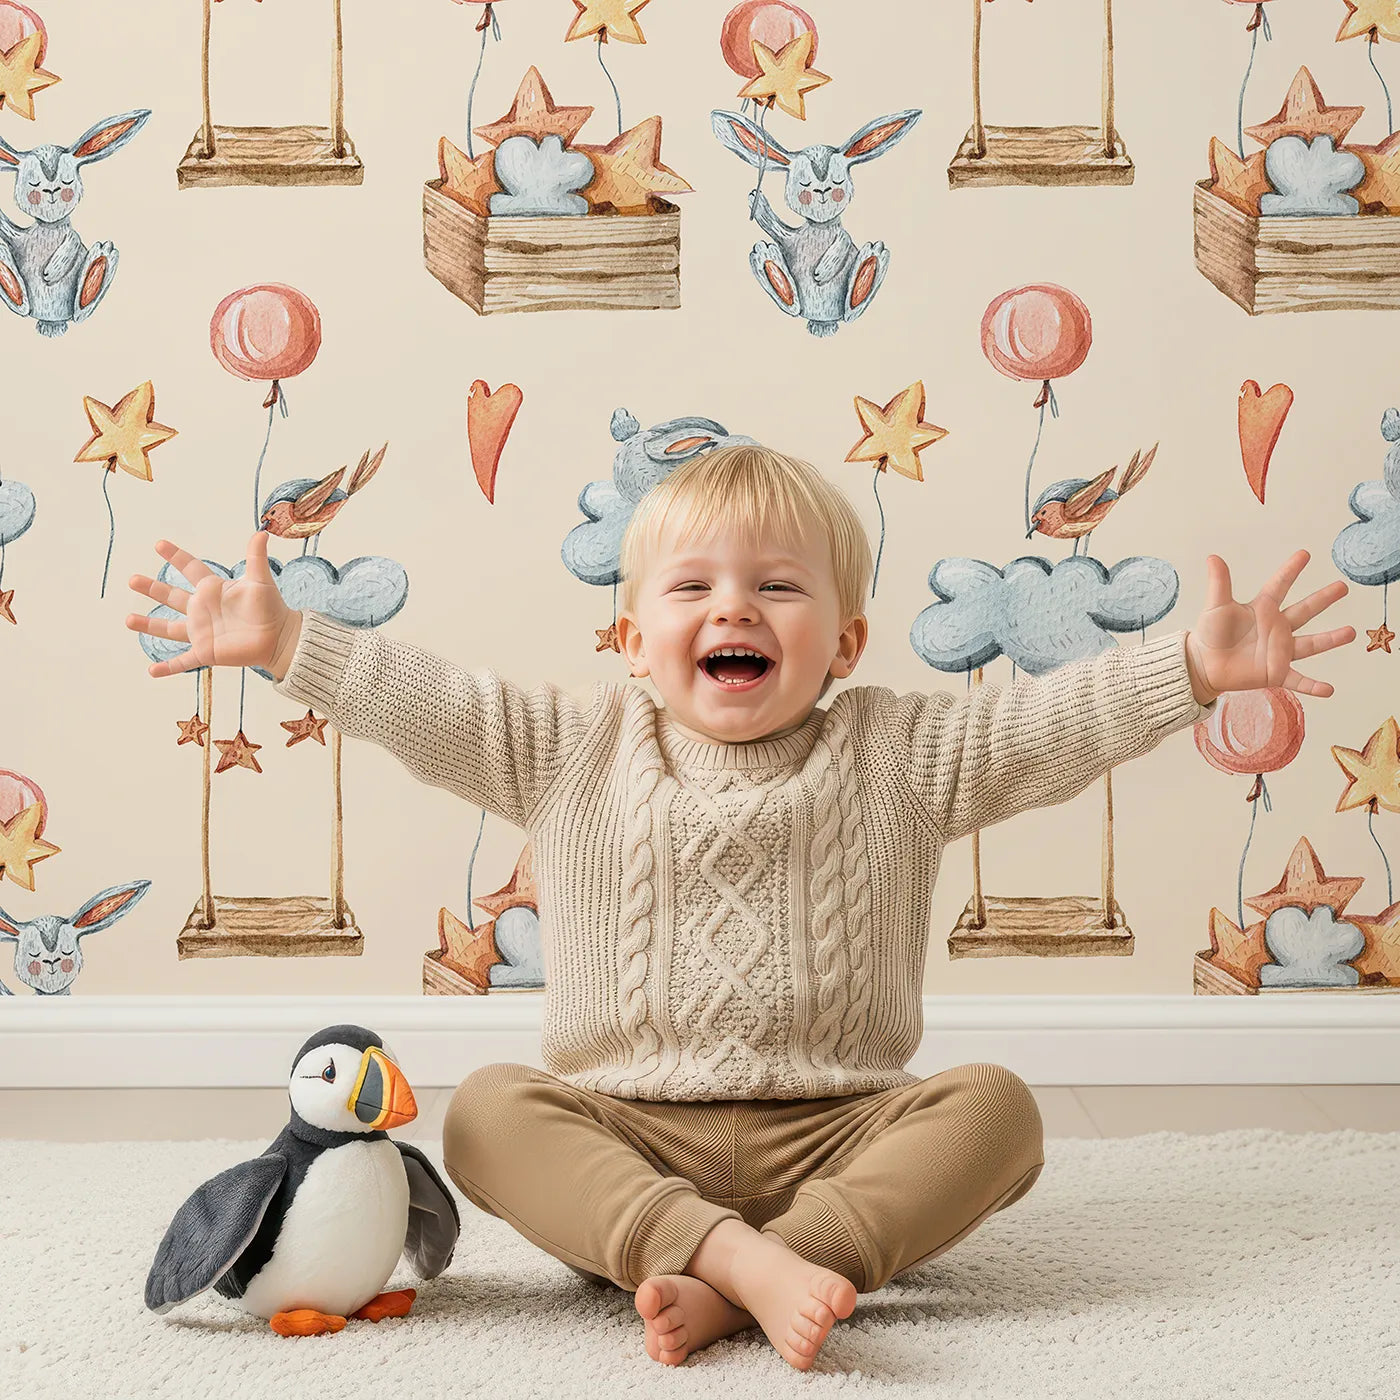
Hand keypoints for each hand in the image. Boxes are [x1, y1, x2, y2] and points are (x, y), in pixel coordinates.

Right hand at [125, 530, 301, 679]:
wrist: (279, 637)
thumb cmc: (271, 608)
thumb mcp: (261, 581)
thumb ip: (256, 557)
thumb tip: (262, 532)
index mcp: (213, 590)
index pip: (191, 569)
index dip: (176, 556)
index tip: (159, 544)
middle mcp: (202, 609)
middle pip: (171, 596)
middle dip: (152, 588)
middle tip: (132, 580)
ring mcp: (201, 631)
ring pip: (169, 628)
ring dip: (149, 625)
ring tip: (128, 620)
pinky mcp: (206, 652)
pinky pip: (183, 661)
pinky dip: (168, 667)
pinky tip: (152, 671)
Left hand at [1184, 549, 1354, 703]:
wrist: (1203, 664)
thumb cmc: (1210, 633)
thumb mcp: (1216, 607)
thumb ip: (1219, 583)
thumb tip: (1213, 557)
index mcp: (1262, 609)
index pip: (1280, 585)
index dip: (1291, 570)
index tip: (1305, 554)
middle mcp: (1276, 628)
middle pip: (1304, 610)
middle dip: (1323, 599)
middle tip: (1343, 586)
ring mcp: (1279, 651)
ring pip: (1310, 644)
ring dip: (1330, 639)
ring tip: (1351, 632)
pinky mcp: (1276, 673)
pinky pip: (1298, 680)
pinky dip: (1312, 686)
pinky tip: (1328, 689)